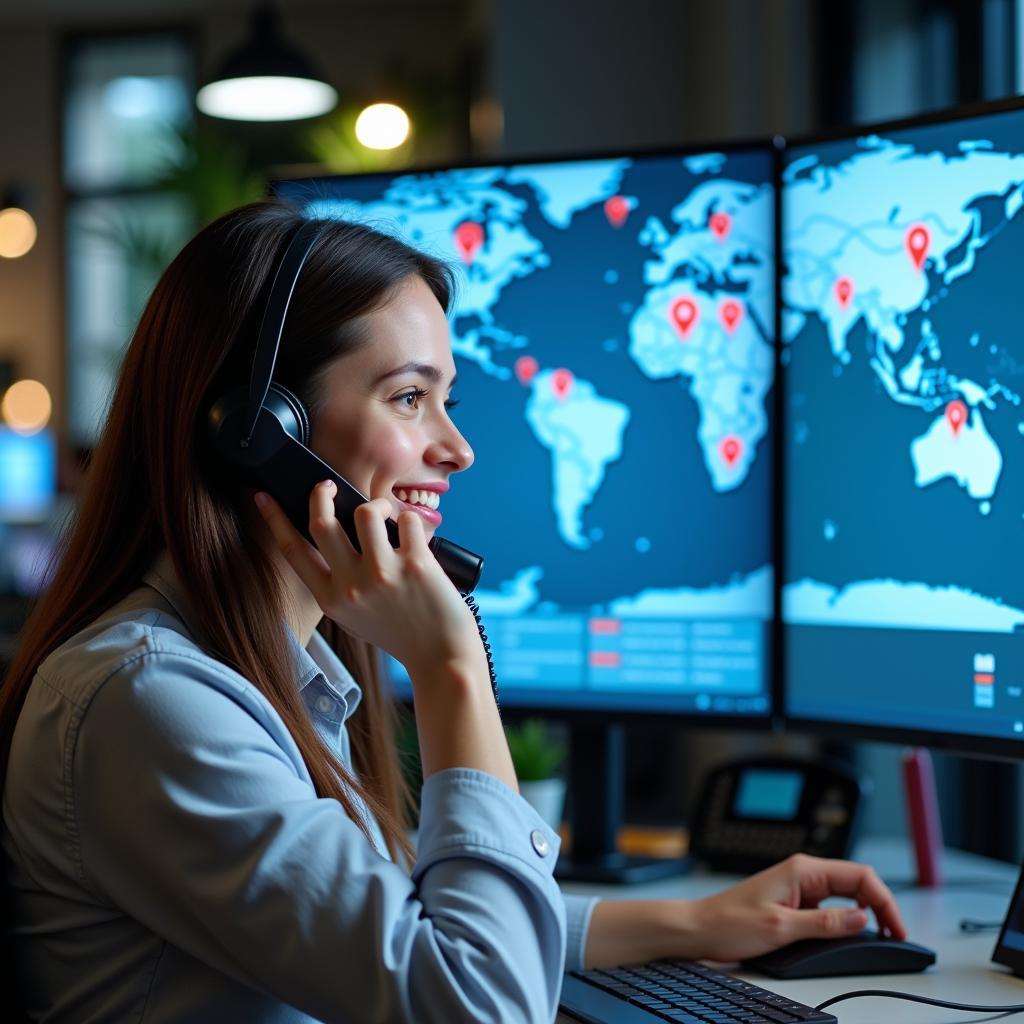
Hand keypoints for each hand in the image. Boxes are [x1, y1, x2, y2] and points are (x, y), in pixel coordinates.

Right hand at [254, 482, 484, 678]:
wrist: (441, 657)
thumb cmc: (400, 633)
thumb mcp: (354, 615)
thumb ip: (339, 582)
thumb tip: (334, 533)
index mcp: (331, 599)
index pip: (293, 551)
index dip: (274, 520)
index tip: (263, 497)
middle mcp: (351, 586)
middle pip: (321, 523)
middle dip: (321, 495)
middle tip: (328, 487)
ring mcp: (382, 574)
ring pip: (365, 512)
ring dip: (376, 505)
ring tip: (387, 516)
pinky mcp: (415, 564)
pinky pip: (406, 520)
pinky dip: (410, 521)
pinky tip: (416, 538)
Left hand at [690, 853, 906, 961]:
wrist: (700, 928)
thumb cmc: (730, 923)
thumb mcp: (782, 927)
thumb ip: (825, 922)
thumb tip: (862, 918)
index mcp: (802, 870)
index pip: (860, 876)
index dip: (885, 902)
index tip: (896, 929)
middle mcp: (802, 872)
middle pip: (857, 882)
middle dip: (881, 906)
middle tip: (894, 936)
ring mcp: (798, 885)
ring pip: (846, 892)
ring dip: (866, 911)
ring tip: (880, 936)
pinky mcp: (793, 899)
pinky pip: (830, 903)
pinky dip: (847, 917)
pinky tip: (851, 932)